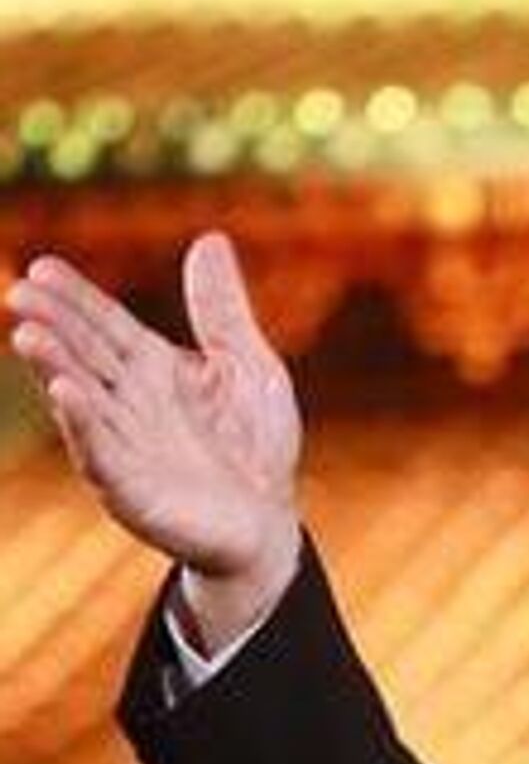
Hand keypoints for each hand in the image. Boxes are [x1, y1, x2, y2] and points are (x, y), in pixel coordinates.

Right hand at [5, 231, 302, 645]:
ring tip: (30, 339)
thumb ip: (224, 312)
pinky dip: (85, 427)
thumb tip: (211, 239)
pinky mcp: (134, 492)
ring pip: (84, 404)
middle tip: (21, 295)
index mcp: (153, 369)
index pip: (107, 325)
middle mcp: (129, 404)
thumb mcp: (251, 368)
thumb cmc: (256, 446)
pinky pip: (103, 456)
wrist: (269, 524)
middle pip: (86, 358)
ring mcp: (127, 448)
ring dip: (55, 372)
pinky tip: (67, 397)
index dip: (76, 298)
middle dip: (54, 328)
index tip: (43, 268)